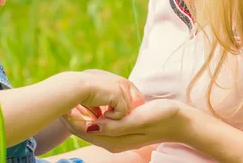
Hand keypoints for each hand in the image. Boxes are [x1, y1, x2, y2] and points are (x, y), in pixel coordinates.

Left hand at [62, 99, 187, 153]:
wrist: (181, 122)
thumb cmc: (161, 117)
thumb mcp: (138, 118)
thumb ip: (115, 124)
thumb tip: (92, 126)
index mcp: (115, 140)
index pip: (85, 131)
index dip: (72, 119)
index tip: (62, 105)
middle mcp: (114, 142)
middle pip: (85, 130)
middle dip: (72, 117)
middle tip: (61, 100)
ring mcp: (118, 137)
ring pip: (91, 127)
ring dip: (81, 115)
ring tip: (71, 100)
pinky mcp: (122, 130)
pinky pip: (101, 124)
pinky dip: (92, 115)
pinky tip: (90, 103)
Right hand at [79, 70, 144, 118]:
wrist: (76, 87)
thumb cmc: (82, 91)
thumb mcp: (97, 95)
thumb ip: (105, 102)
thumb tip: (103, 115)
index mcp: (120, 81)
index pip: (134, 97)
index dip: (128, 108)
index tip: (115, 115)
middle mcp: (123, 82)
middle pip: (137, 103)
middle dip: (127, 112)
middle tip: (112, 117)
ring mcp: (122, 88)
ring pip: (129, 110)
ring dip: (117, 116)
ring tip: (104, 115)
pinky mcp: (119, 95)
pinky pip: (123, 112)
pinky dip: (113, 117)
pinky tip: (102, 114)